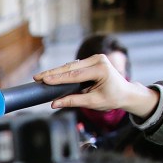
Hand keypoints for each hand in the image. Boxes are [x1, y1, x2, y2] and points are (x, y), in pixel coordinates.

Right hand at [34, 54, 158, 117]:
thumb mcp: (93, 102)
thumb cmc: (112, 98)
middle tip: (37, 77)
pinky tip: (51, 75)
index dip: (58, 78)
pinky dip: (63, 71)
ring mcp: (95, 58)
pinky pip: (74, 66)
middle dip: (53, 73)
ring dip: (56, 71)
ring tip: (41, 76)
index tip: (44, 80)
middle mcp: (98, 60)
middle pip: (70, 67)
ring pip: (70, 66)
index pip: (75, 75)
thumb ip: (73, 101)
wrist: (125, 93)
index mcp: (101, 69)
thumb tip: (54, 103)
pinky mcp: (91, 61)